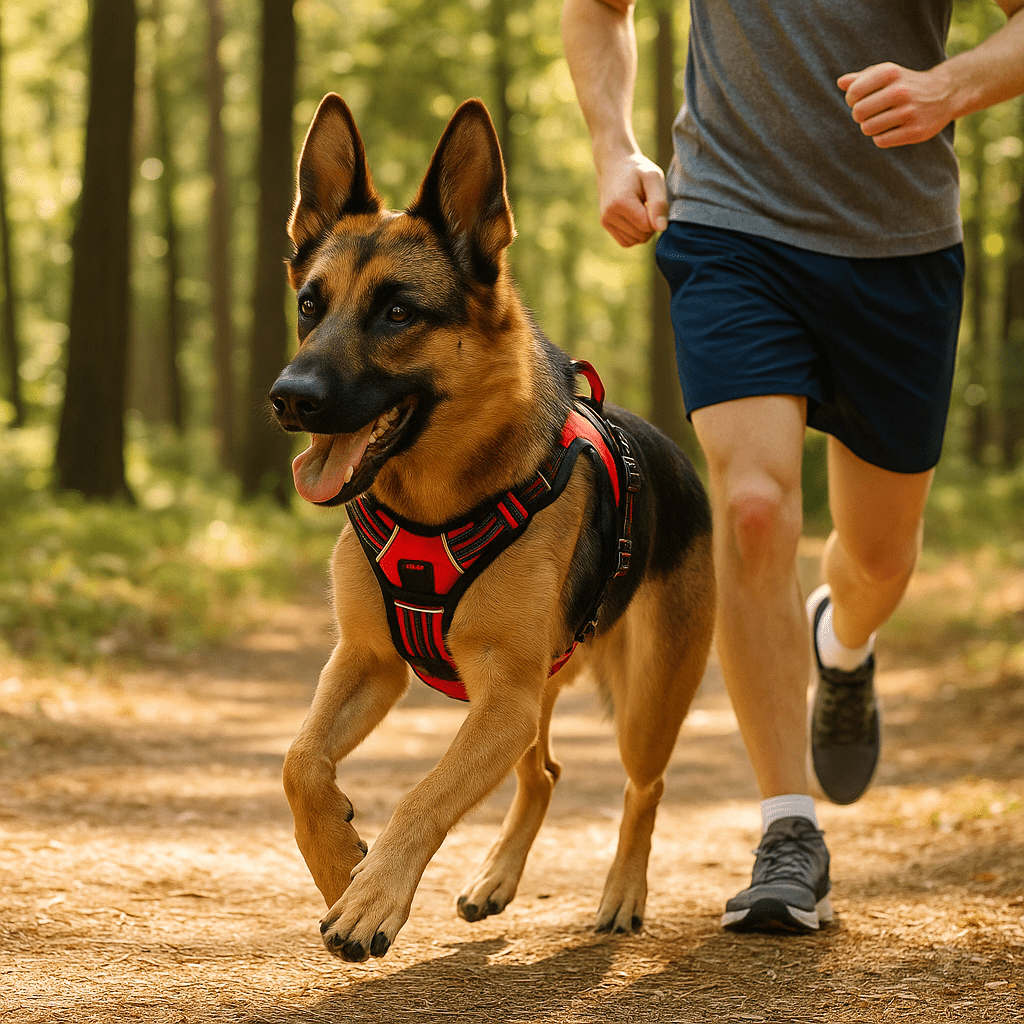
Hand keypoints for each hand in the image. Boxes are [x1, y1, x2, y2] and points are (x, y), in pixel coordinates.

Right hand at [595, 151, 667, 246]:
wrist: (614, 164)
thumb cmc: (637, 170)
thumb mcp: (653, 178)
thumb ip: (659, 203)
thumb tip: (662, 228)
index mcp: (621, 203)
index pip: (647, 226)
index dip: (657, 217)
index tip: (654, 200)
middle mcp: (609, 215)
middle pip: (642, 236)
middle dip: (651, 224)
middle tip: (648, 204)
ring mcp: (606, 221)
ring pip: (634, 241)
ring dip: (643, 230)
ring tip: (641, 209)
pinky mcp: (605, 225)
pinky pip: (626, 241)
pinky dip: (635, 234)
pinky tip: (635, 218)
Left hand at [838, 62, 954, 147]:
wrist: (945, 93)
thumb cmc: (906, 83)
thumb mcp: (887, 74)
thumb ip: (861, 78)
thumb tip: (840, 82)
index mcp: (890, 73)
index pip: (853, 92)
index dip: (852, 99)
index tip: (860, 99)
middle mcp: (900, 91)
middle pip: (858, 113)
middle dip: (860, 115)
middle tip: (871, 112)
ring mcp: (909, 112)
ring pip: (868, 128)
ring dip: (870, 127)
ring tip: (882, 120)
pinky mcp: (915, 131)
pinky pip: (881, 141)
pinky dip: (881, 137)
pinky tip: (892, 128)